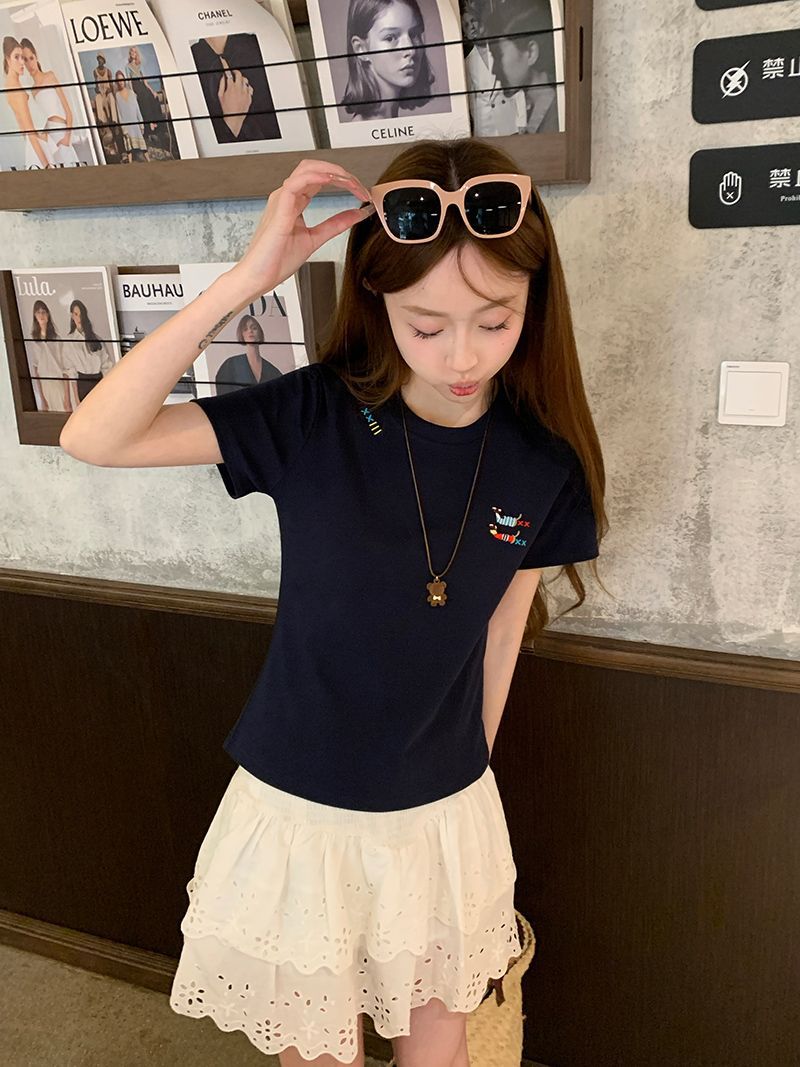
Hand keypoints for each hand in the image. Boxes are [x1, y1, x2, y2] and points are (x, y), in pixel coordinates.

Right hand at [218, 68, 252, 137]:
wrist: (234, 118)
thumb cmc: (227, 109)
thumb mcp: (220, 95)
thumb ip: (222, 84)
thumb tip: (223, 77)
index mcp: (231, 87)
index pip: (228, 72)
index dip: (225, 65)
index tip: (223, 62)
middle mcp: (239, 89)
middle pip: (239, 74)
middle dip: (235, 71)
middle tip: (233, 73)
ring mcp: (245, 93)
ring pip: (245, 80)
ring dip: (241, 79)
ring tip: (238, 82)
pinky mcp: (249, 98)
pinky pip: (250, 88)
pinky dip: (247, 87)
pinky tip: (244, 89)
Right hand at [232, 159, 375, 297]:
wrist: (258, 277)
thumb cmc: (276, 261)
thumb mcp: (315, 239)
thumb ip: (335, 225)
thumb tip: (357, 214)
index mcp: (294, 202)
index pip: (319, 178)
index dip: (342, 180)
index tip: (361, 193)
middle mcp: (286, 196)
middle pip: (314, 168)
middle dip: (340, 172)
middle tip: (359, 187)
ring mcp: (281, 200)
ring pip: (307, 169)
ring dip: (333, 172)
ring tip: (351, 183)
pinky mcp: (279, 209)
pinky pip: (297, 183)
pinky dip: (316, 177)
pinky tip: (332, 180)